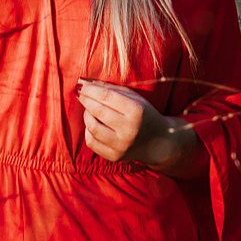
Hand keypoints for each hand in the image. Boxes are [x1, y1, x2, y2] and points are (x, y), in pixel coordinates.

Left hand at [77, 80, 205, 176]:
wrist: (158, 142)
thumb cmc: (144, 115)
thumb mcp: (135, 98)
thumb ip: (111, 89)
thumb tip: (85, 83)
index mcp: (136, 111)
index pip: (106, 97)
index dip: (91, 90)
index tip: (82, 86)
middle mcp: (129, 129)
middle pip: (98, 111)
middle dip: (85, 100)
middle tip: (81, 95)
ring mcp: (122, 145)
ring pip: (92, 127)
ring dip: (86, 115)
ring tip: (89, 110)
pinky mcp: (115, 156)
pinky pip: (91, 143)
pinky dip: (88, 131)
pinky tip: (93, 125)